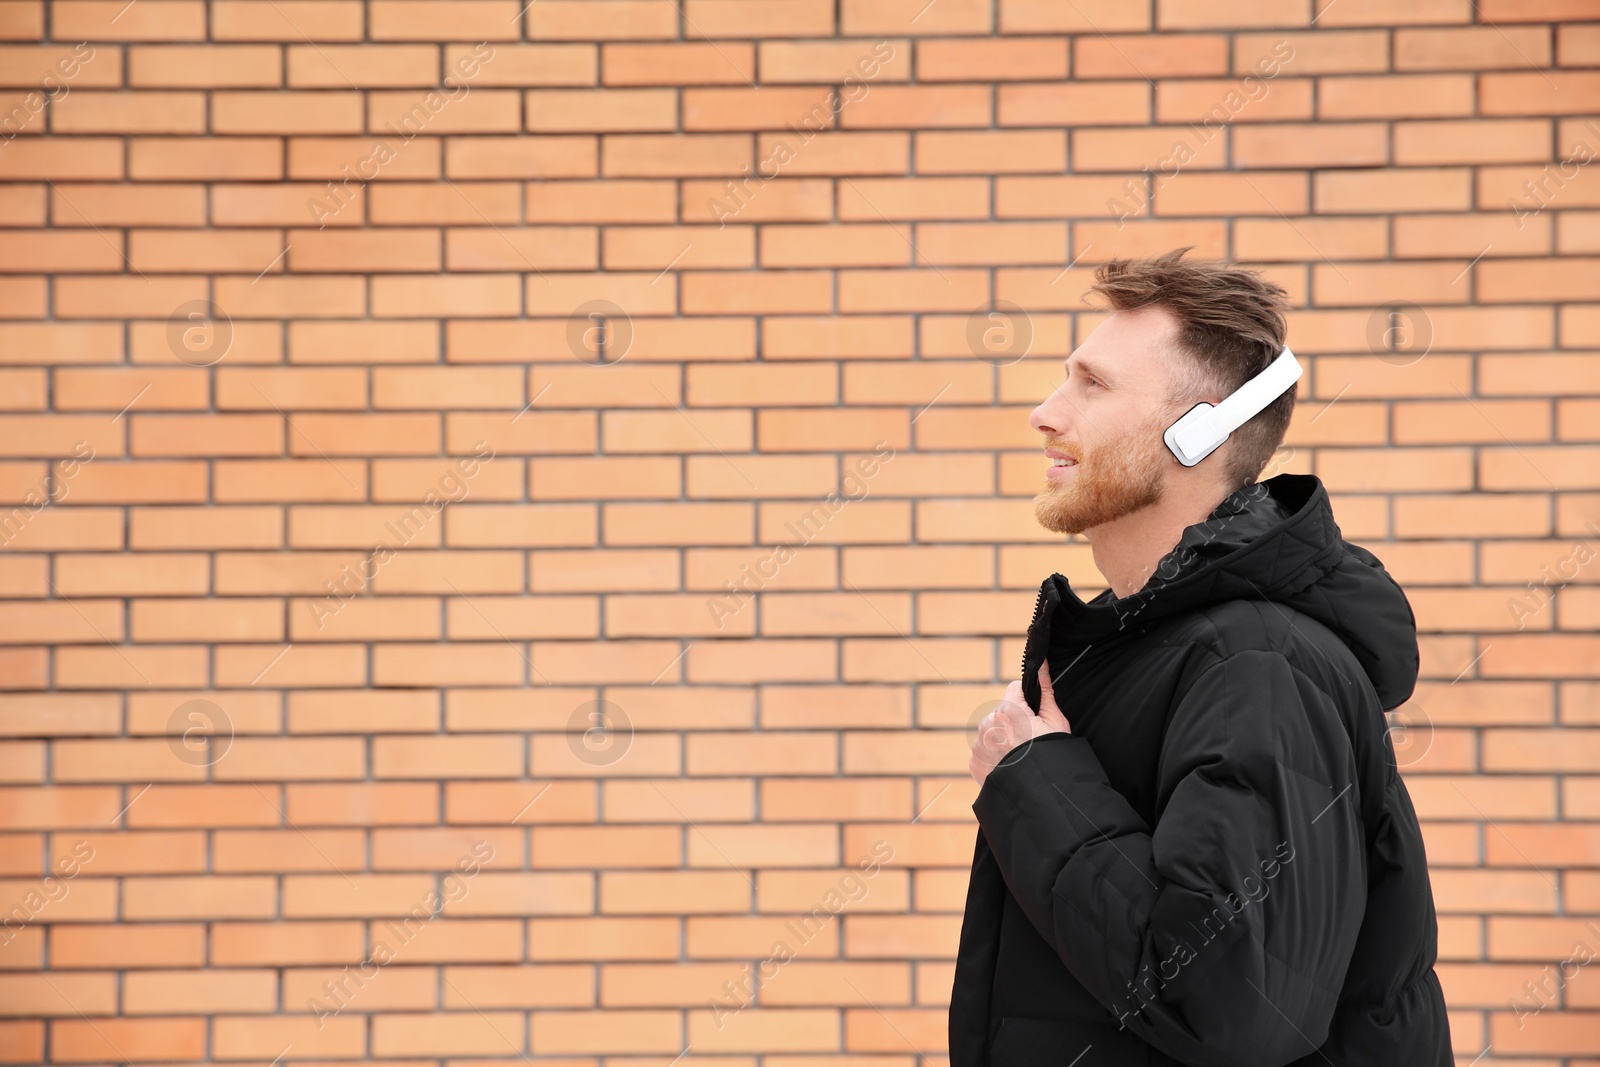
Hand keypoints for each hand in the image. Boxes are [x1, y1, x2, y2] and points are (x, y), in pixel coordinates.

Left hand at [970, 661, 1070, 785]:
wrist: (1042, 793)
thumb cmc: (1052, 754)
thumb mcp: (1055, 720)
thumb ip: (1045, 689)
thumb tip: (1040, 661)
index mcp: (1008, 710)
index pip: (1015, 690)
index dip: (1028, 702)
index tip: (1035, 717)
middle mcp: (988, 724)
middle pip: (1002, 713)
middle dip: (1014, 723)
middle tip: (1030, 742)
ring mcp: (978, 744)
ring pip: (992, 732)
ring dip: (1003, 740)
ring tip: (1020, 758)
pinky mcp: (974, 762)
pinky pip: (984, 752)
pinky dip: (994, 757)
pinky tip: (1010, 767)